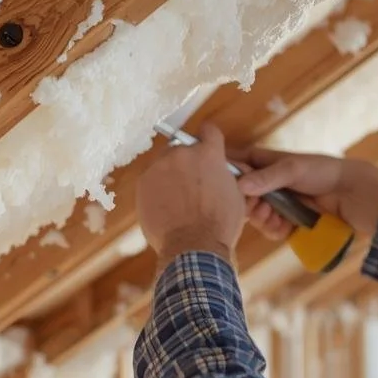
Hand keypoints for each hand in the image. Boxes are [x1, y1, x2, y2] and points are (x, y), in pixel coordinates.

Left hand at [136, 123, 245, 263]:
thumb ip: (223, 175)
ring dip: (169, 175)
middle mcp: (182, 154)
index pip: (208, 131)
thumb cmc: (218, 225)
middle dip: (186, 162)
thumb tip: (219, 172)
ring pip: (163, 164)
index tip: (206, 144)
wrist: (192, 246)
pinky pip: (150, 180)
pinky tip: (165, 207)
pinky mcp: (142, 183)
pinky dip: (156, 190)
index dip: (208, 138)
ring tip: (177, 200)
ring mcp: (160, 167)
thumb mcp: (235, 194)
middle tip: (190, 184)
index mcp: (209, 154)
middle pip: (182, 148)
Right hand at [234, 146, 377, 239]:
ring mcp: (279, 204)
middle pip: (243, 195)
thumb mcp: (293, 169)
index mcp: (267, 164)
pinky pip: (271, 229)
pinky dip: (274, 230)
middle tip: (258, 208)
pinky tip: (284, 227)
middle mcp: (270, 184)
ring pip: (256, 215)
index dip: (229, 172)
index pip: (239, 163)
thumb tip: (240, 186)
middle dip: (247, 204)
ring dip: (261, 219)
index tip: (224, 183)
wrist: (354, 195)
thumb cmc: (324, 172)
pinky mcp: (289, 222)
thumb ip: (266, 177)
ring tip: (273, 218)